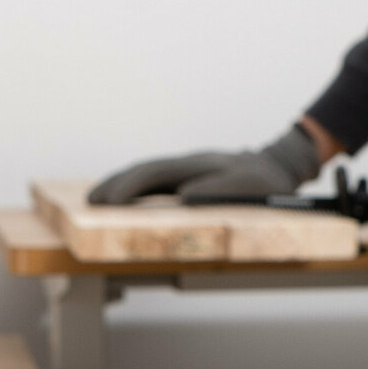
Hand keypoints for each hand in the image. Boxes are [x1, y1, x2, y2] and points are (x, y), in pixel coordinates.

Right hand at [90, 119, 332, 204]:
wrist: (277, 166)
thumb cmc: (266, 182)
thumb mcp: (249, 186)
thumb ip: (219, 190)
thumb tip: (183, 196)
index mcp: (195, 165)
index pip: (152, 173)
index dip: (127, 187)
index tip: (109, 203)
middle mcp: (185, 165)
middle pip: (141, 171)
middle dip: (114, 185)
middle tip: (89, 203)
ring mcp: (185, 171)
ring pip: (145, 175)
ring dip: (120, 187)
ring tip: (96, 201)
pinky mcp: (187, 179)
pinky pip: (154, 183)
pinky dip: (134, 190)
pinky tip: (123, 201)